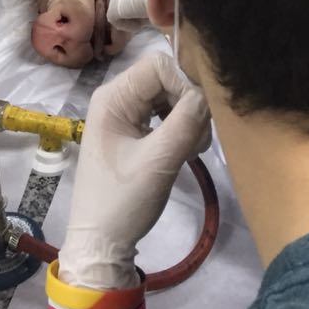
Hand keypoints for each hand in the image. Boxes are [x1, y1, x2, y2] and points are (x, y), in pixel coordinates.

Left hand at [59, 52, 209, 289]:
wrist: (100, 243)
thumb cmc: (123, 201)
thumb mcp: (158, 162)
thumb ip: (185, 123)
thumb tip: (207, 94)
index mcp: (113, 97)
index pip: (158, 65)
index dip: (185, 84)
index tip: (201, 116)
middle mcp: (116, 97)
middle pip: (165, 79)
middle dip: (188, 104)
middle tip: (200, 138)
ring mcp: (124, 114)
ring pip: (168, 97)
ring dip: (187, 118)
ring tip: (193, 149)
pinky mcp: (133, 130)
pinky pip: (163, 115)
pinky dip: (180, 128)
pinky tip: (186, 150)